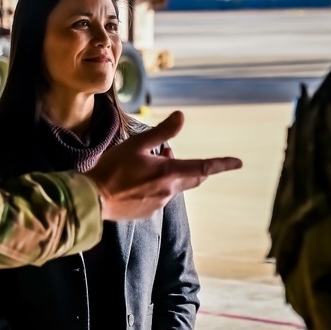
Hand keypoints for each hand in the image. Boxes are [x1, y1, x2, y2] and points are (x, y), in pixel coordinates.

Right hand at [84, 111, 241, 220]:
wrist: (92, 200)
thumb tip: (182, 116)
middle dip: (190, 166)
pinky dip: (155, 185)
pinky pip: (159, 196)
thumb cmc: (113, 169)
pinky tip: (136, 179)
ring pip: (173, 186)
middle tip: (168, 152)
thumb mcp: (137, 145)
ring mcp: (158, 204)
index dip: (222, 164)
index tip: (238, 163)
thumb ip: (162, 132)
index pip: (204, 168)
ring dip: (168, 173)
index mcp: (169, 173)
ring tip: (145, 162)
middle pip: (191, 178)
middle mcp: (168, 191)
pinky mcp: (147, 213)